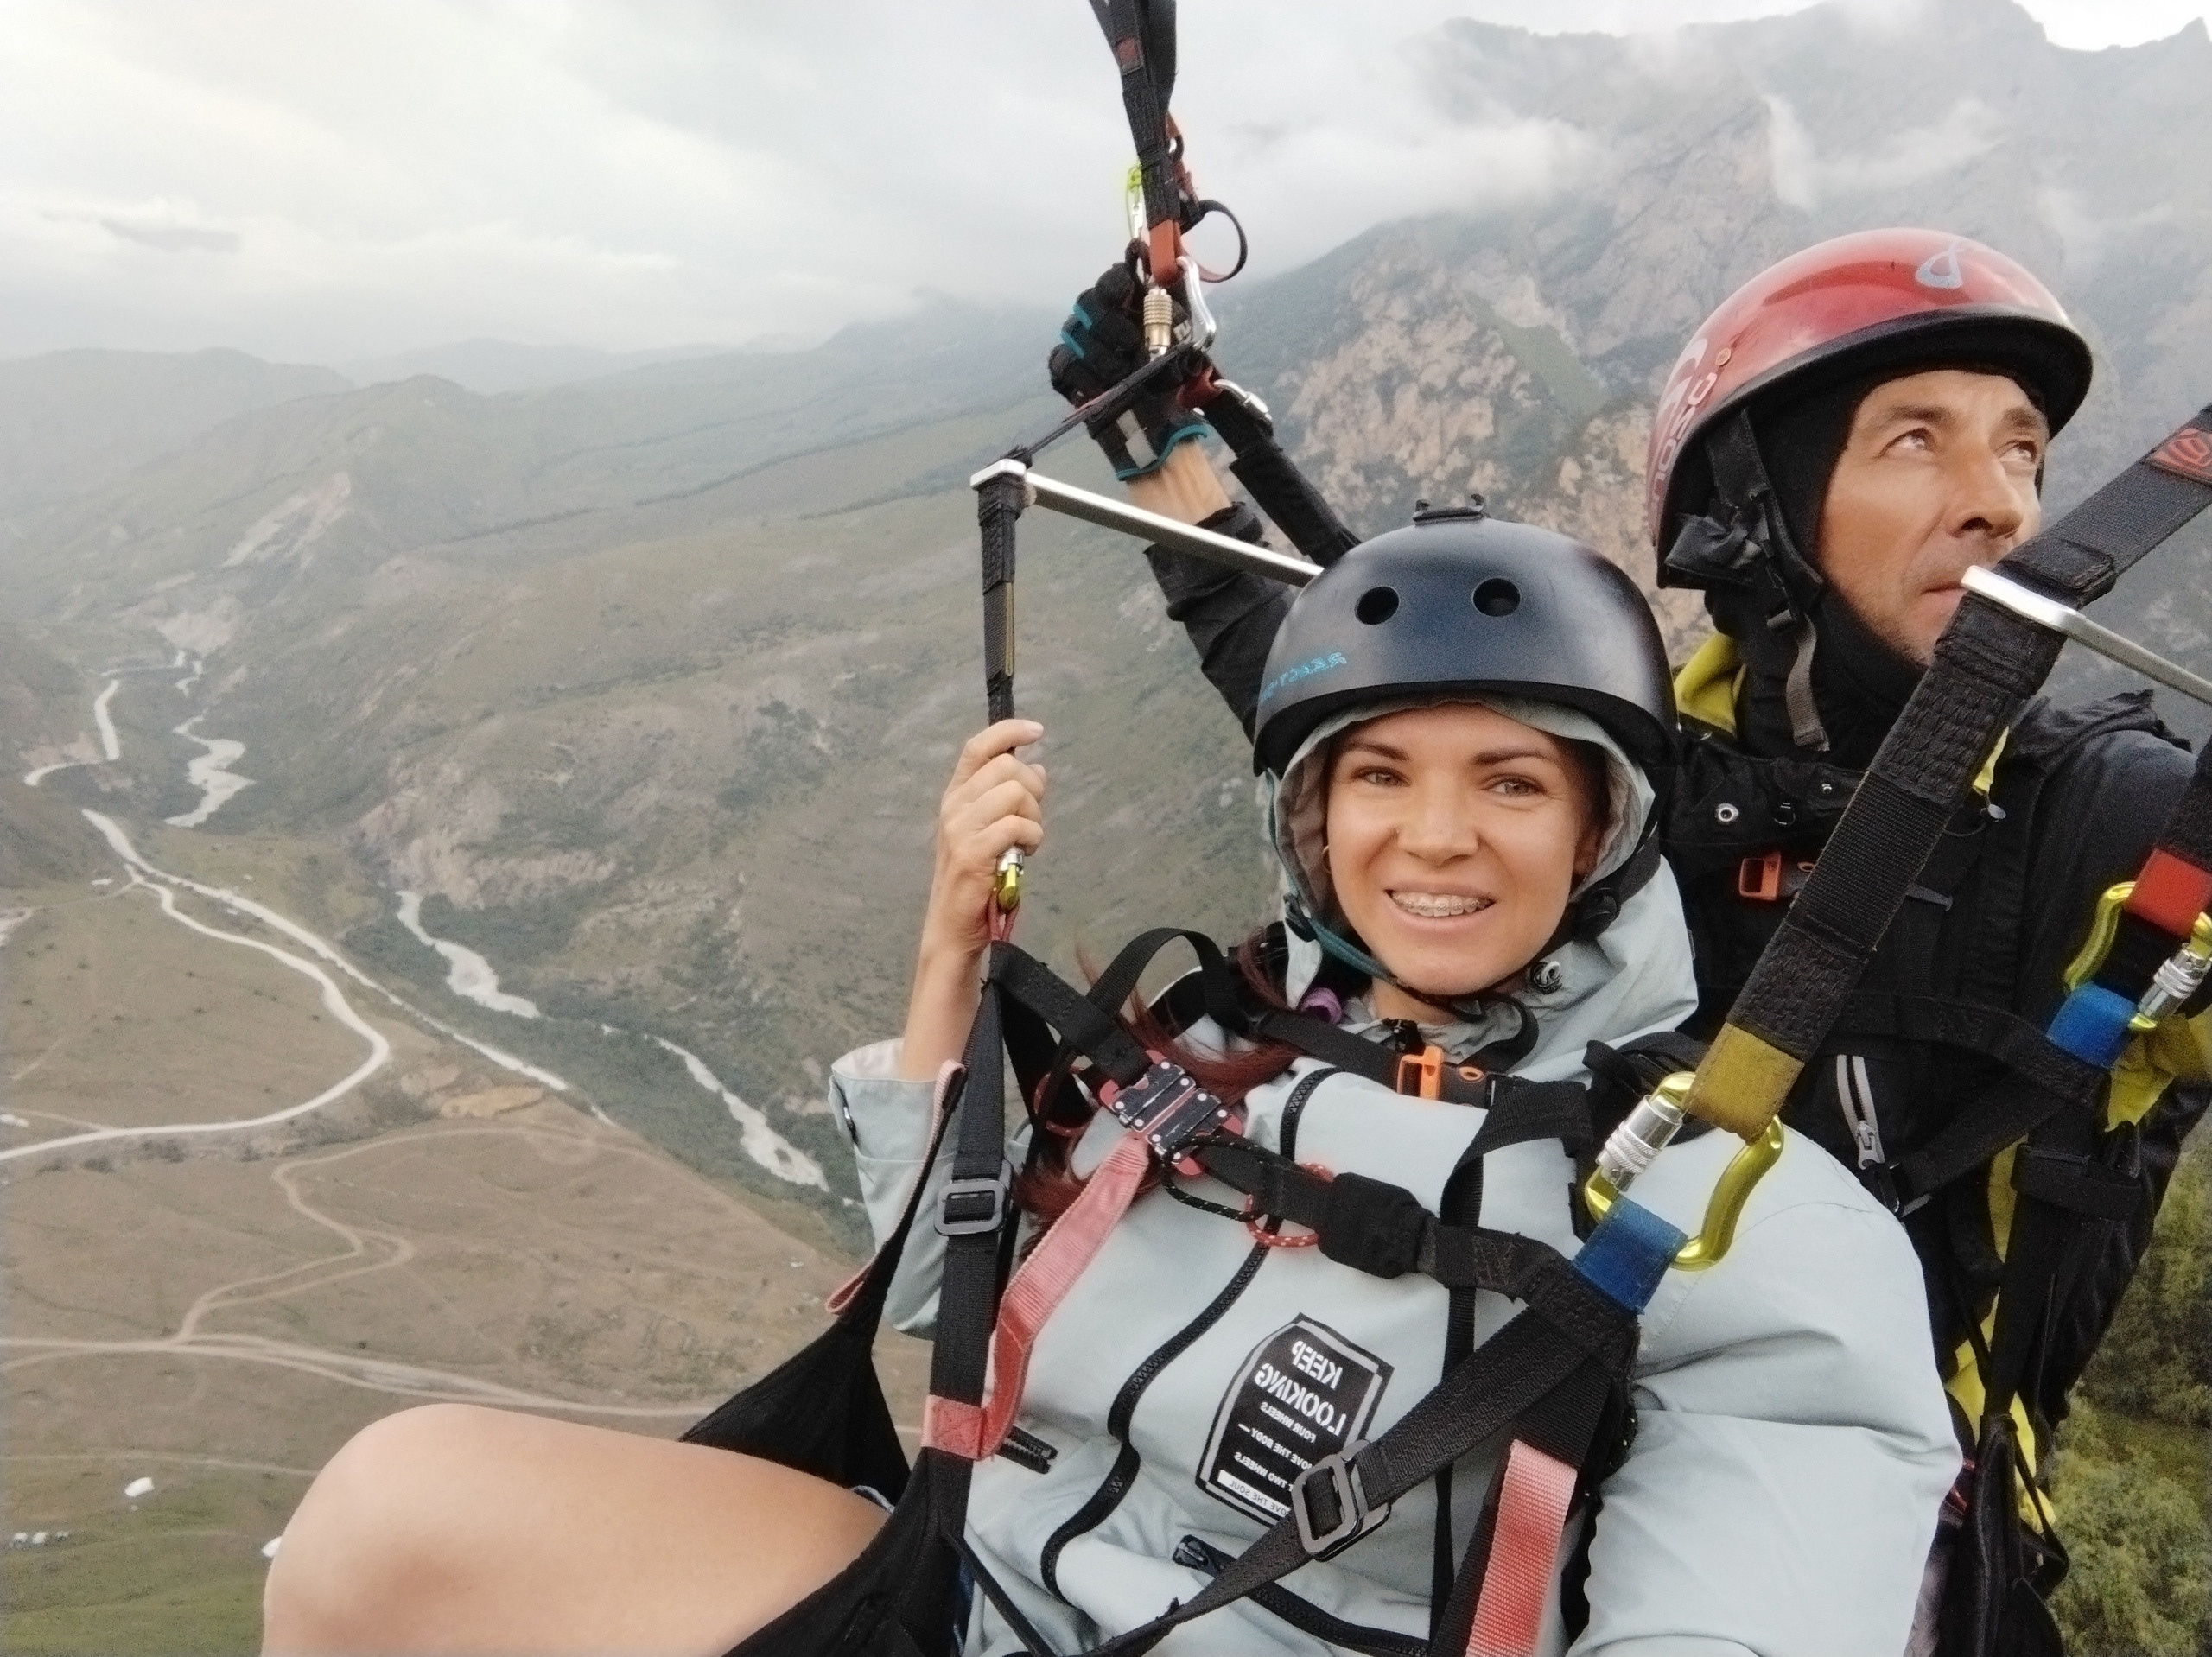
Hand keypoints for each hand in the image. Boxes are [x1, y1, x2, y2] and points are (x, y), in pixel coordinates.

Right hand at [920, 719, 1047, 962]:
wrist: (953, 926)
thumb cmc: (976, 879)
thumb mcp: (988, 830)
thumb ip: (1007, 798)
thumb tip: (1037, 768)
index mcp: (955, 796)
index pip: (978, 747)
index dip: (1009, 731)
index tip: (1037, 731)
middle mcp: (954, 806)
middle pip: (1007, 767)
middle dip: (1033, 788)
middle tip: (1032, 819)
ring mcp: (960, 828)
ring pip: (1016, 793)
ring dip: (1034, 817)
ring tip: (1027, 842)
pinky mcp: (973, 853)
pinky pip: (1017, 826)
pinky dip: (1032, 838)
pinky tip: (1025, 855)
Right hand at [1047, 262, 1207, 479]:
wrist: (1155, 420)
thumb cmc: (1167, 373)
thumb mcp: (1181, 338)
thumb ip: (1171, 302)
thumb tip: (1160, 264)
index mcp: (1127, 304)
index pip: (1114, 277)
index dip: (1117, 280)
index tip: (1128, 288)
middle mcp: (1098, 317)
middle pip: (1088, 301)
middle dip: (1109, 322)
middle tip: (1131, 343)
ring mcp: (1078, 342)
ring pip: (1075, 332)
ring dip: (1102, 354)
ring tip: (1123, 374)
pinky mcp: (1064, 370)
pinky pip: (1063, 362)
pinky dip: (1082, 374)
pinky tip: (1100, 386)